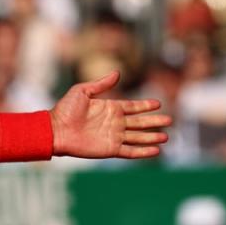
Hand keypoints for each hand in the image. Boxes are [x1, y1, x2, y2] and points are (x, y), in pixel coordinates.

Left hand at [51, 71, 170, 158]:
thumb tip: (117, 73)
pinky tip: (155, 150)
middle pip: (139, 122)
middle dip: (154, 121)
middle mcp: (114, 123)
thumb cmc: (65, 109)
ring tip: (166, 136)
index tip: (158, 104)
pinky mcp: (110, 149)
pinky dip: (143, 152)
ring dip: (151, 137)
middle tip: (170, 120)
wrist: (55, 130)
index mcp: (109, 108)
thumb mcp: (82, 91)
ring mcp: (113, 136)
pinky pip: (130, 151)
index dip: (145, 106)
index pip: (132, 107)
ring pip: (138, 137)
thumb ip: (101, 84)